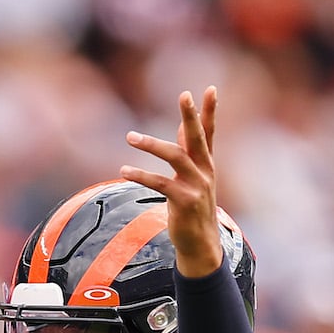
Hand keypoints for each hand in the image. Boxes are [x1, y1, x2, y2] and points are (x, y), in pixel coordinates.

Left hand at [120, 86, 222, 277]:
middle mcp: (205, 171)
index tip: (209, 89)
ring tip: (130, 137)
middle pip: (197, 138)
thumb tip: (181, 127)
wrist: (200, 244)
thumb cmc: (192, 207)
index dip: (209, 111)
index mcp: (206, 164)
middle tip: (184, 95)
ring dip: (152, 144)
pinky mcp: (185, 202)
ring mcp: (197, 186)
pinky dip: (141, 175)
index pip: (209, 132)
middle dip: (191, 116)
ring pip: (176, 157)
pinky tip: (124, 169)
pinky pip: (161, 183)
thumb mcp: (191, 177)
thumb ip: (187, 151)